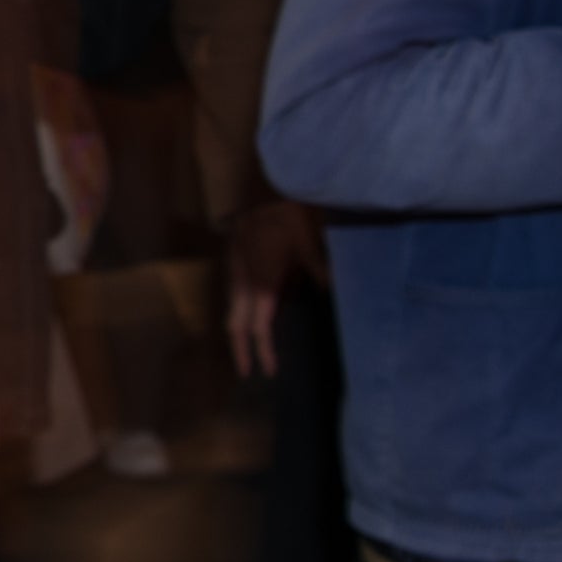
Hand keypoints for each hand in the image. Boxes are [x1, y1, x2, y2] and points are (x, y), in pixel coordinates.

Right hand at [224, 198, 324, 380]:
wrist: (259, 188)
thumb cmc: (286, 215)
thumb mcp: (309, 244)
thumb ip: (317, 271)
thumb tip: (329, 291)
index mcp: (262, 285)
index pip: (258, 328)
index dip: (263, 352)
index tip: (268, 372)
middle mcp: (244, 283)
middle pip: (235, 324)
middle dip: (240, 349)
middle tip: (246, 371)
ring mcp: (235, 270)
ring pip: (232, 308)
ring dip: (240, 328)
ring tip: (252, 343)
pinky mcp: (235, 259)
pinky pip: (236, 292)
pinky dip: (242, 308)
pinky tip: (256, 306)